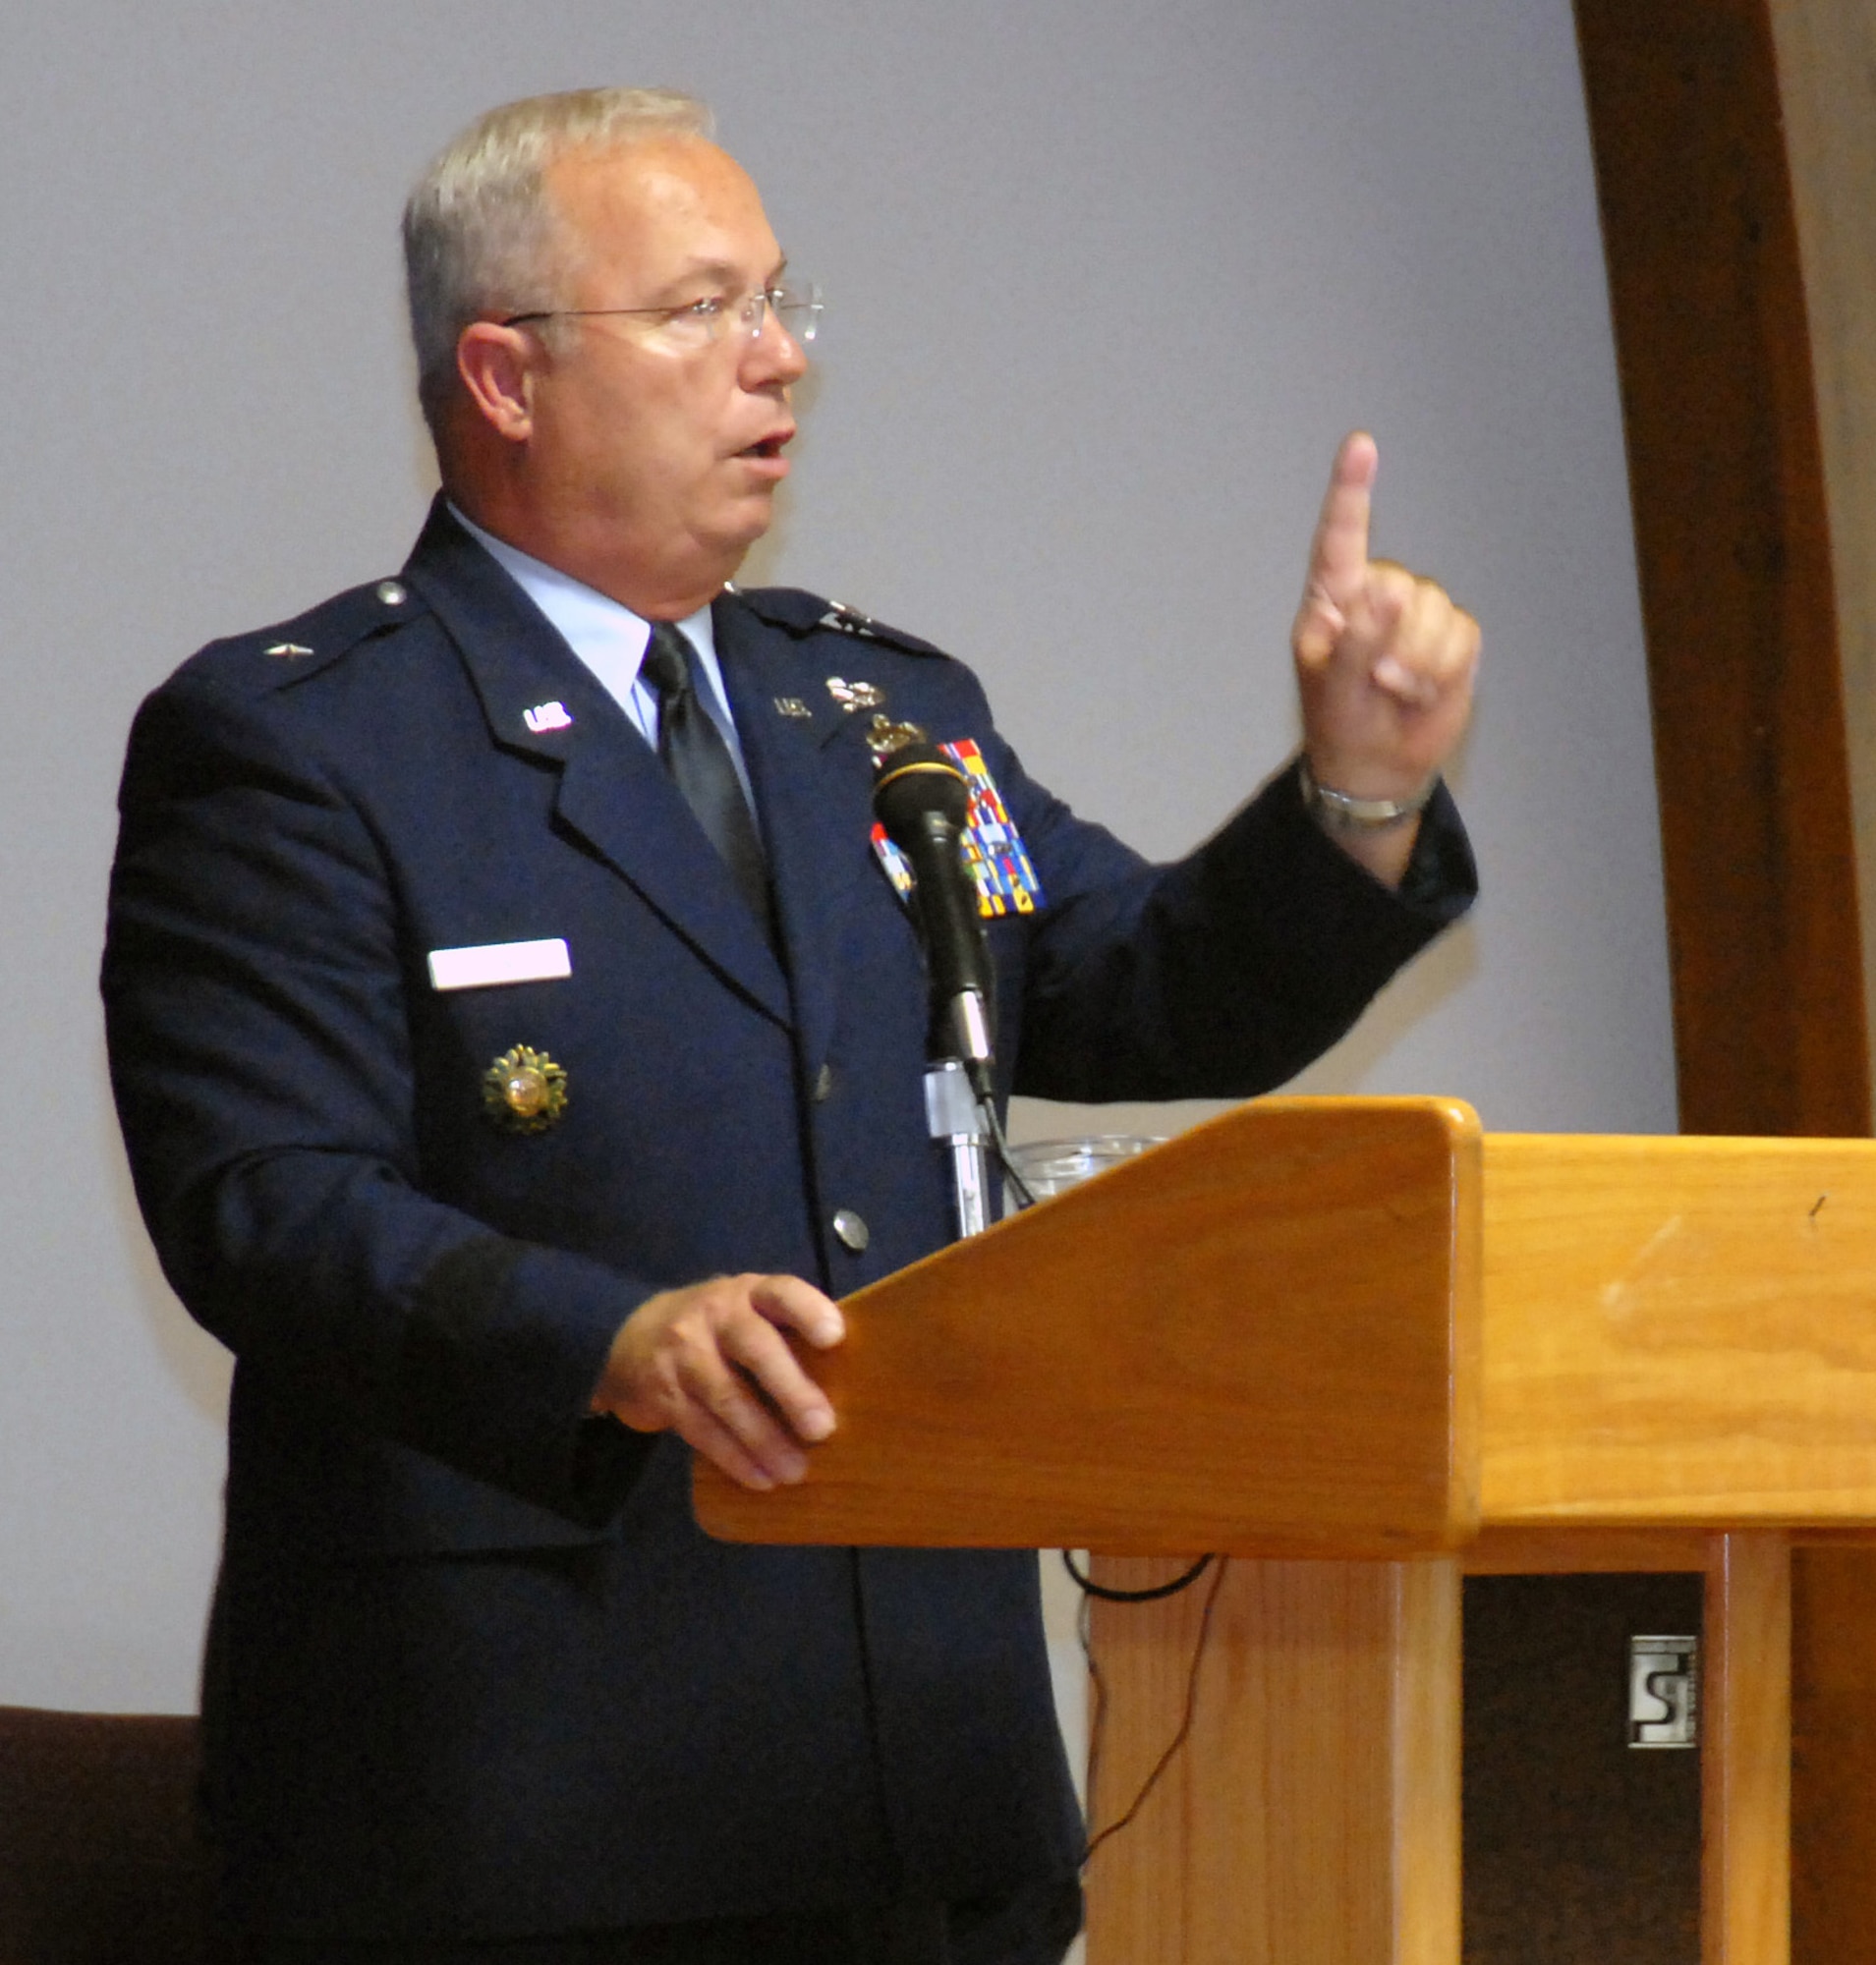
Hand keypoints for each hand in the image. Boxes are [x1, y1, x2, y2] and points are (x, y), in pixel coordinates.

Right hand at [592, 1273, 844, 1490]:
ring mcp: (685, 1355)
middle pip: (754, 1348)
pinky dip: (734, 1458)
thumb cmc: (717, 1329)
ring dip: (764, 1439)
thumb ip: (784, 1333)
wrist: (628, 1339)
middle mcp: (715, 1317)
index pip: (781, 1293)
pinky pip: (703, 1430)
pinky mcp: (665, 1396)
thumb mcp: (745, 1311)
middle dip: (790, 1389)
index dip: (807, 1310)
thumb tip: (852, 1382)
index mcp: (748, 1294)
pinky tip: (761, 1478)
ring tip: (796, 1470)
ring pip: (728, 1398)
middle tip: (823, 1428)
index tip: (834, 1337)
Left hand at [1291, 432, 1478, 807]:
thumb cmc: (1340, 722)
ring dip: (1418, 664)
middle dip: (1394, 642)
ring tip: (1394, 692)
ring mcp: (1418, 614)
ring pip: (1436, 614)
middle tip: (1375, 683)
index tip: (1360, 445)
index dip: (1351, 490)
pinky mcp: (1453, 636)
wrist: (1378, 765)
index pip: (1340, 537)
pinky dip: (1443, 673)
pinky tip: (1420, 694)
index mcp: (1332, 599)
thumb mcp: (1335, 688)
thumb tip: (1393, 591)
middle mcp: (1376, 595)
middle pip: (1403, 587)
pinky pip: (1462, 639)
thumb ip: (1357, 640)